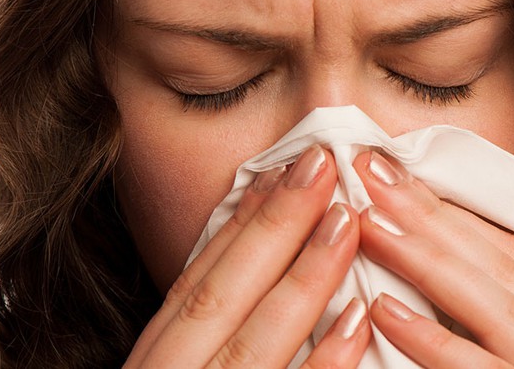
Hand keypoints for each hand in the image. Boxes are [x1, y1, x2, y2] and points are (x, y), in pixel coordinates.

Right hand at [124, 145, 370, 367]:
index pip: (196, 281)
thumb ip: (202, 335)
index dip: (238, 225)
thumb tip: (252, 270)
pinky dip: (324, 361)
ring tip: (345, 221)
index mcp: (156, 359)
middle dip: (274, 227)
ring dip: (303, 276)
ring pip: (255, 339)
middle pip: (222, 294)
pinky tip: (357, 320)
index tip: (276, 172)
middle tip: (321, 164)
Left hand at [353, 151, 513, 367]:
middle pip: (499, 267)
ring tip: (371, 221)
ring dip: (430, 260)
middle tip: (371, 170)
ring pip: (496, 307)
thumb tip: (431, 282)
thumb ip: (495, 320)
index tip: (398, 173)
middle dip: (433, 214)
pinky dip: (434, 342)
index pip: (511, 256)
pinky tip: (385, 312)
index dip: (452, 210)